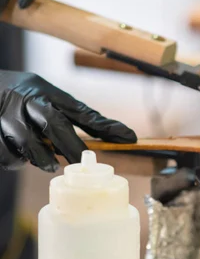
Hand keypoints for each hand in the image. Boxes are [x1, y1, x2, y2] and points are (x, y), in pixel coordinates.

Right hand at [0, 71, 136, 171]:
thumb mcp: (45, 98)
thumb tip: (114, 136)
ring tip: (50, 166)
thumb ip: (73, 116)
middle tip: (81, 161)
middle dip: (71, 145)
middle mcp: (26, 99)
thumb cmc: (19, 98)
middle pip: (54, 122)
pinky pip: (5, 152)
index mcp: (45, 91)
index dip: (105, 125)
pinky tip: (19, 159)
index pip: (81, 110)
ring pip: (26, 140)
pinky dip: (15, 160)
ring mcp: (4, 114)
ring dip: (41, 157)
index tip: (129, 137)